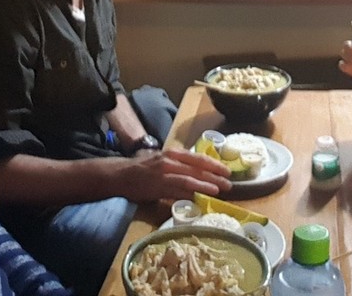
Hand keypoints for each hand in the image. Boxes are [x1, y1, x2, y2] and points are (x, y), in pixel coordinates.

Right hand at [115, 147, 231, 202]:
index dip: (214, 164)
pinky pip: (178, 190)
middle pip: (197, 168)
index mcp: (174, 153)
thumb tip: (200, 175)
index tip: (227, 171)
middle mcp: (171, 160)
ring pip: (190, 178)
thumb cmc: (144, 169)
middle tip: (229, 183)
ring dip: (206, 185)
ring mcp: (165, 173)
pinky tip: (200, 198)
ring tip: (219, 190)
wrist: (122, 174)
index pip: (198, 158)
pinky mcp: (158, 186)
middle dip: (215, 176)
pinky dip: (190, 194)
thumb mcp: (164, 161)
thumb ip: (180, 166)